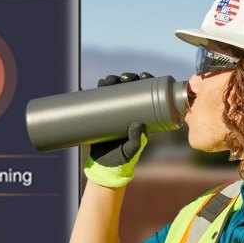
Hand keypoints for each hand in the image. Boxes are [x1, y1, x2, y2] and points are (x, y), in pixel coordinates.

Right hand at [83, 72, 152, 187]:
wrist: (105, 167)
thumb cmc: (123, 159)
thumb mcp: (132, 149)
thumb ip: (137, 140)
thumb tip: (139, 125)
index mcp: (142, 115)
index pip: (147, 92)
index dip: (146, 82)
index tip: (144, 76)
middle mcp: (129, 110)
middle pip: (130, 88)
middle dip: (128, 78)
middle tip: (125, 78)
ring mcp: (114, 111)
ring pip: (114, 90)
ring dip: (112, 81)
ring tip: (110, 80)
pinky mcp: (100, 115)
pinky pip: (99, 99)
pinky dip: (96, 91)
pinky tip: (96, 84)